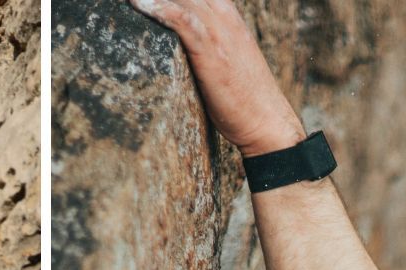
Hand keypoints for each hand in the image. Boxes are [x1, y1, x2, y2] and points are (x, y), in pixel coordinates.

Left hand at [129, 0, 307, 156]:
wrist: (266, 121)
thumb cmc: (244, 95)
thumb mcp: (226, 56)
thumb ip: (204, 41)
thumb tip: (178, 39)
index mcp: (227, 15)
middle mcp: (224, 16)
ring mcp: (219, 32)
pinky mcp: (211, 52)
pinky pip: (183, 21)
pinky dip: (162, 9)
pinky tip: (138, 3)